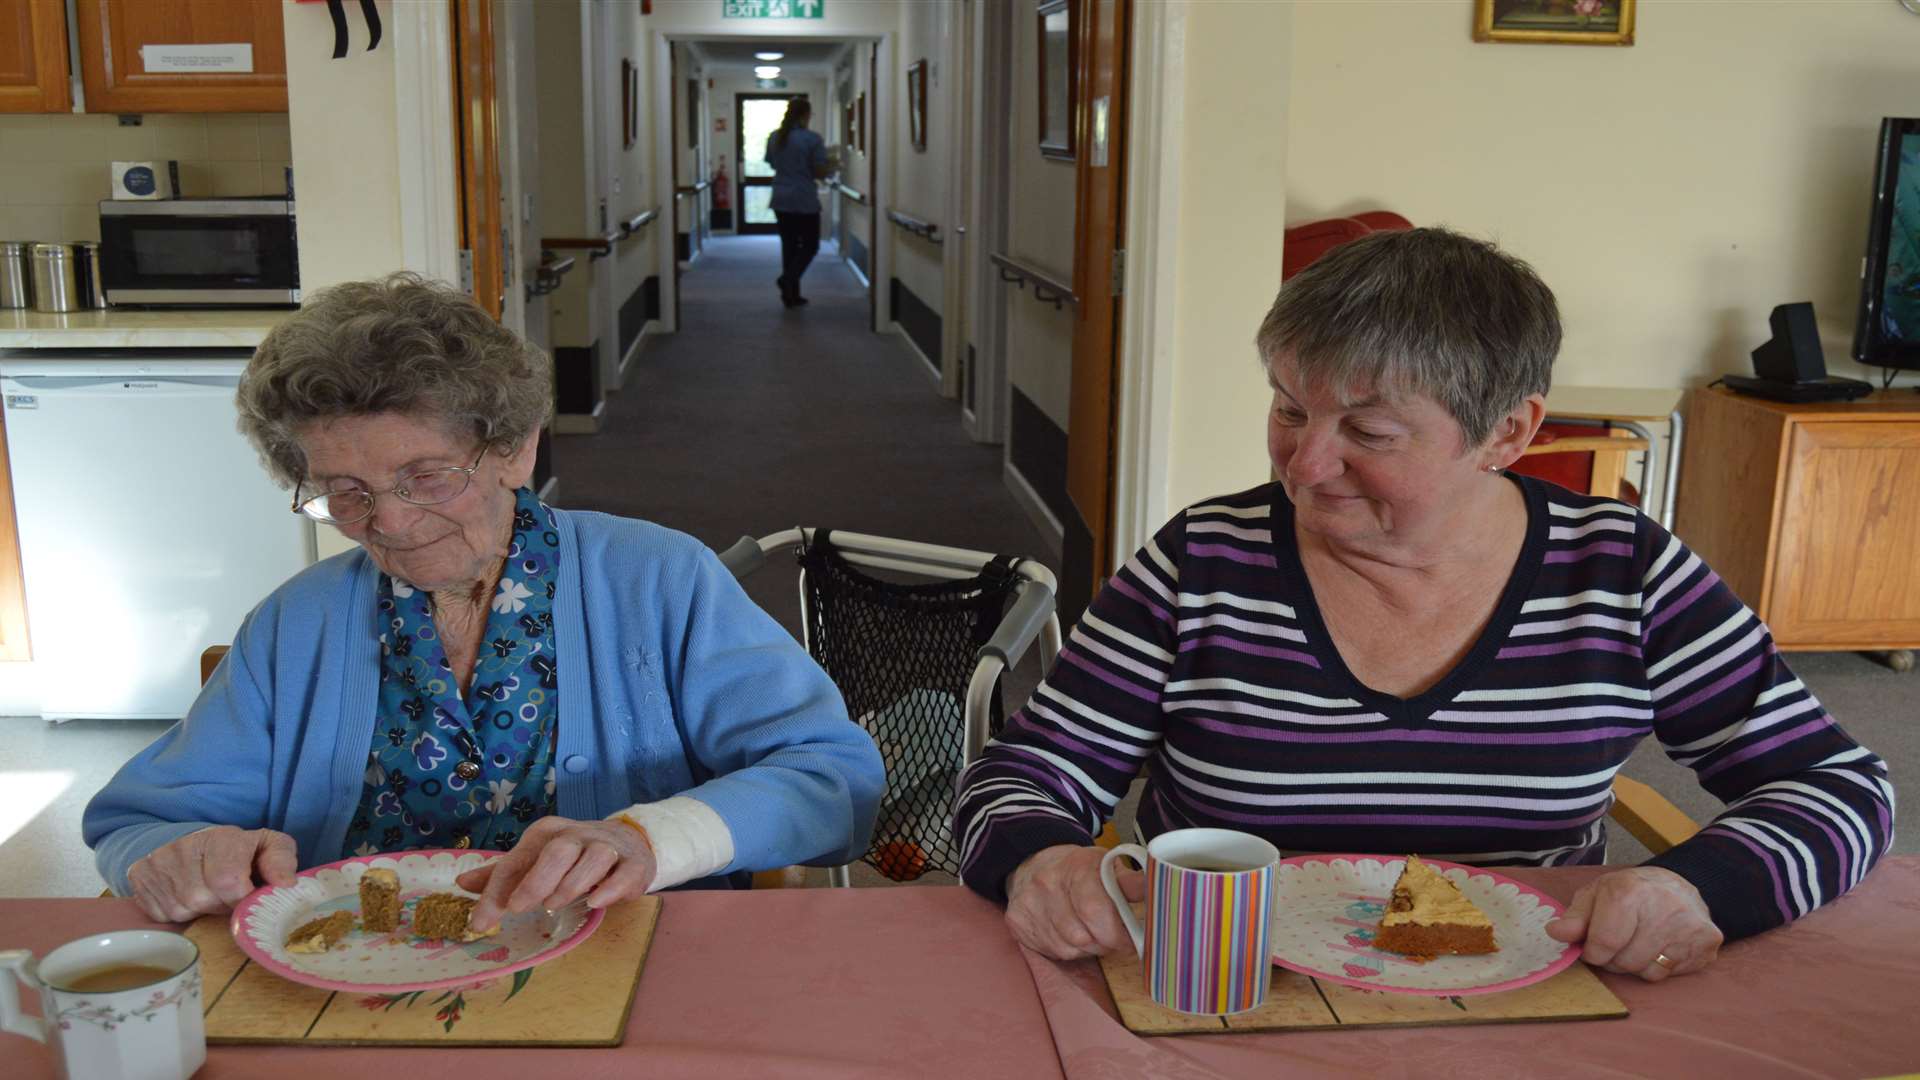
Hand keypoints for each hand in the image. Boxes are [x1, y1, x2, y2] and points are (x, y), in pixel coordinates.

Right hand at [127, 826, 297, 921]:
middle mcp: (184, 846)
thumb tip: (285, 883)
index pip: (229, 882)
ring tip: (208, 894)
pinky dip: (177, 912)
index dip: (241, 897)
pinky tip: (186, 895)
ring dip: (199, 910)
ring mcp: (158, 860)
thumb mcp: (269, 848)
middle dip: (221, 905)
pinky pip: (160, 913)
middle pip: (204, 899)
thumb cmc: (240, 851)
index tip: (247, 894)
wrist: (197, 842)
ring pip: (181, 909)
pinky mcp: (139, 875)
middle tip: (227, 895)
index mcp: (221, 838)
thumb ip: (282, 861)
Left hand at [455, 816, 655, 932]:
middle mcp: (577, 835)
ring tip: (555, 905)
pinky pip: (623, 873)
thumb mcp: (535, 860)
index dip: (496, 893)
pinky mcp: (632, 864)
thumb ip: (503, 875)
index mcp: (547, 834)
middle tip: (520, 907)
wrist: (628, 842)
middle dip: (536, 880)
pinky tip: (596, 902)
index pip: (517, 861)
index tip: (480, 924)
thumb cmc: (573, 856)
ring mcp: (607, 847)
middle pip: (557, 851)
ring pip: (592, 859)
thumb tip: (461, 883)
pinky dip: (611, 888)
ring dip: (571, 884)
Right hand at [1004, 844, 1143, 960]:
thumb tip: (1159, 888)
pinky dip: (1066, 949)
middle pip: (1084, 936)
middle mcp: (1048, 883)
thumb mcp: (1108, 867)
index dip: (1119, 933)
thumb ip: (1133, 883)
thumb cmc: (1079, 870)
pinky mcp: (1016, 922)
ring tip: (1088, 930)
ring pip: (1069, 948)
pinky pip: (1051, 951)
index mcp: (1077, 867)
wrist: (1034, 862)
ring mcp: (1029, 904)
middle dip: (1105, 943)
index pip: (1096, 912)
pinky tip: (1068, 933)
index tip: (1131, 938)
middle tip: (1112, 937)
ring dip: (1087, 947)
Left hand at [1544, 866, 1722, 980]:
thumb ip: (1575, 917)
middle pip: (1624, 961)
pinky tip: (1660, 945)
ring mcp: (1690, 927)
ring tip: (1639, 941)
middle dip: (1613, 959)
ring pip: (1647, 972)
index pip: (1603, 943)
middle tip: (1619, 941)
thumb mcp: (1596, 895)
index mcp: (1629, 891)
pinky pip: (1670, 974)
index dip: (1592, 952)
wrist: (1680, 885)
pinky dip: (1658, 966)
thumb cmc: (1631, 893)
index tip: (1593, 946)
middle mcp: (1664, 907)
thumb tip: (1555, 933)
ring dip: (1635, 965)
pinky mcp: (1707, 943)